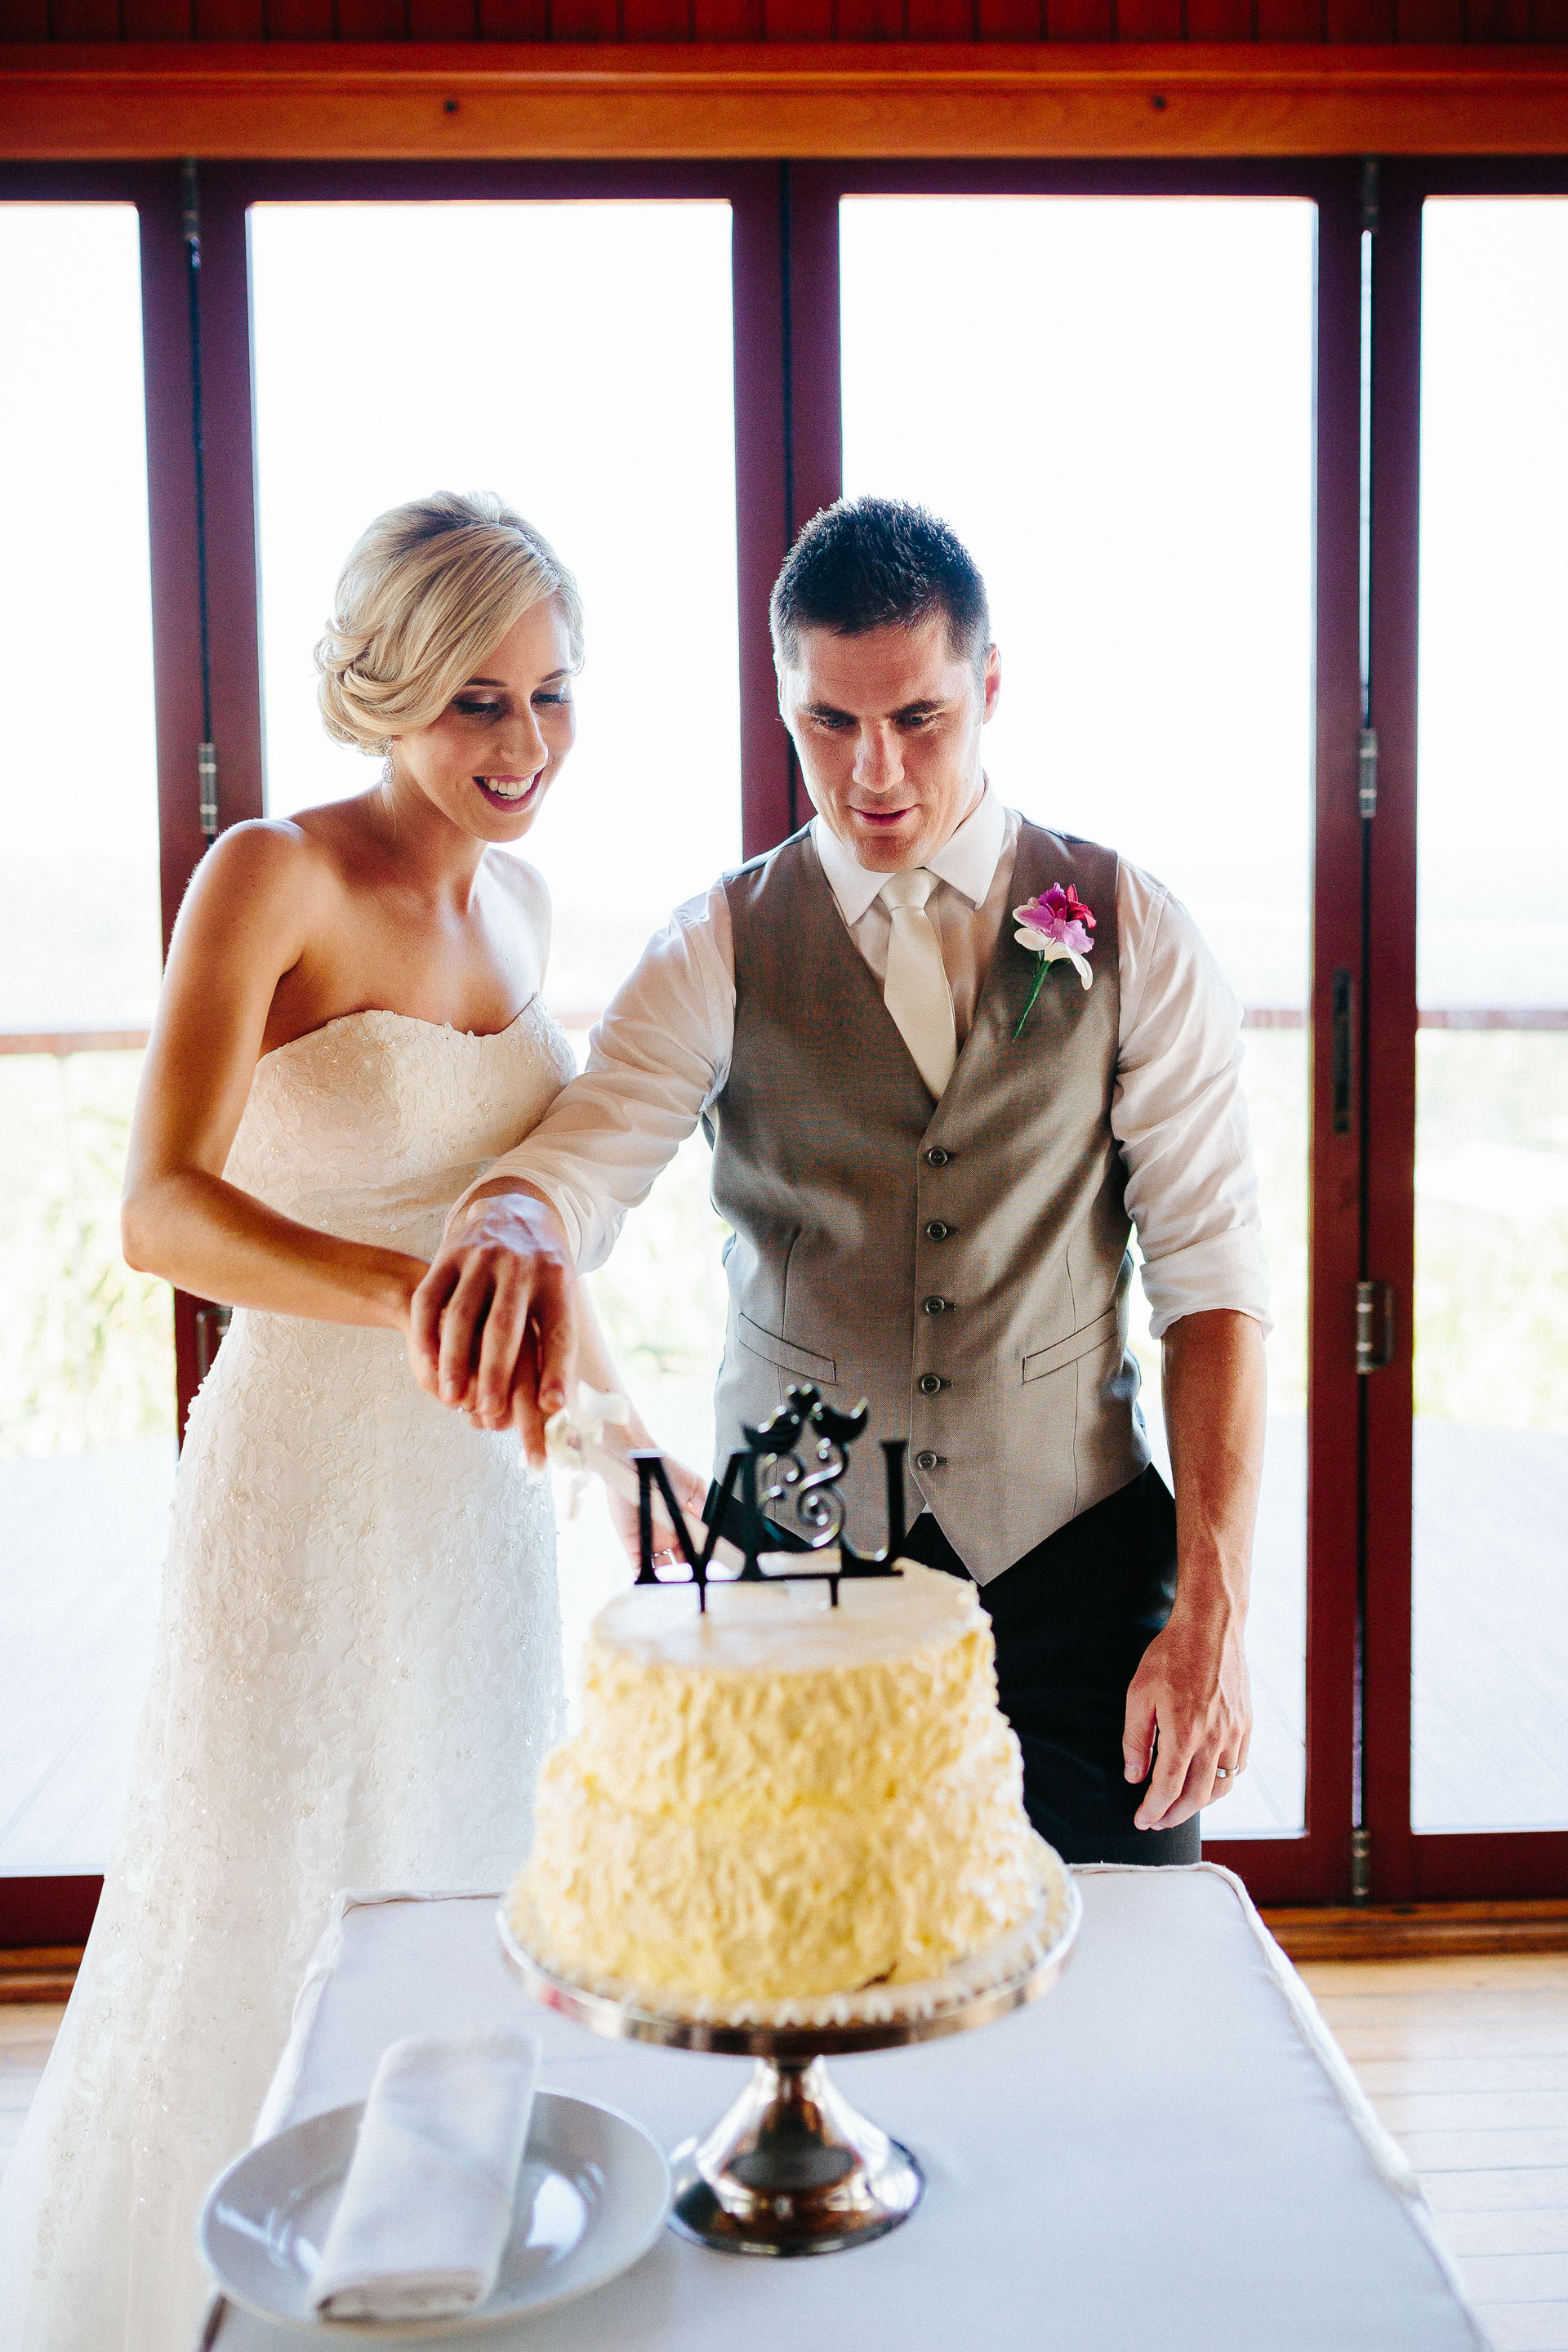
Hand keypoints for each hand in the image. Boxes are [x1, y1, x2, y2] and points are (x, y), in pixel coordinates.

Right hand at [408, 1188, 576, 1471]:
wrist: (511, 1209)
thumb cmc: (539, 1275)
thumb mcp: (561, 1294)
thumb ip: (558, 1343)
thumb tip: (556, 1407)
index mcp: (557, 1281)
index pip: (559, 1330)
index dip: (557, 1369)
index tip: (551, 1406)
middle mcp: (521, 1267)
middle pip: (505, 1326)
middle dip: (496, 1372)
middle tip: (489, 1412)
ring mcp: (481, 1257)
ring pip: (462, 1314)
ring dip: (456, 1360)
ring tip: (453, 1399)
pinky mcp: (448, 1253)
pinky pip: (431, 1298)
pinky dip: (426, 1334)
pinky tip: (426, 1365)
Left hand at [604, 1454, 709, 1570]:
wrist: (638, 1462)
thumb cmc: (665, 1469)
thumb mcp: (695, 1486)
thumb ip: (706, 1508)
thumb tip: (715, 1530)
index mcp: (684, 1522)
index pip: (696, 1546)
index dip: (705, 1555)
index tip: (714, 1563)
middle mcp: (668, 1534)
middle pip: (683, 1560)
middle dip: (692, 1569)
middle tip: (700, 1574)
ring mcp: (650, 1539)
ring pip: (663, 1567)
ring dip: (673, 1576)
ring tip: (684, 1581)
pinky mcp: (632, 1542)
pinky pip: (640, 1566)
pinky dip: (648, 1577)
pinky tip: (659, 1583)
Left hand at [1121, 1603, 1251, 1832]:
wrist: (1211, 1627)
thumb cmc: (1170, 1657)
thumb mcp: (1139, 1695)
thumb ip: (1136, 1740)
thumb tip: (1134, 1777)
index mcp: (1184, 1734)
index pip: (1168, 1789)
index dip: (1153, 1810)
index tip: (1142, 1821)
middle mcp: (1214, 1740)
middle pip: (1196, 1797)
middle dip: (1174, 1816)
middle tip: (1157, 1822)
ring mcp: (1234, 1734)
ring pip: (1221, 1787)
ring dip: (1199, 1804)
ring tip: (1179, 1807)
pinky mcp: (1246, 1725)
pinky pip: (1237, 1767)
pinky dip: (1220, 1782)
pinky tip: (1205, 1780)